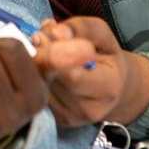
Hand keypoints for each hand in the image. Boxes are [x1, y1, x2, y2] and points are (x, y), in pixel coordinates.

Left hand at [32, 17, 148, 126]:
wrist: (113, 88)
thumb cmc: (106, 57)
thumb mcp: (102, 35)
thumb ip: (80, 28)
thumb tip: (53, 31)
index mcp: (108, 86)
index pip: (72, 75)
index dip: (55, 52)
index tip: (49, 34)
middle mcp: (90, 109)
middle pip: (51, 82)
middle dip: (40, 56)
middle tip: (39, 38)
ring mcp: (72, 118)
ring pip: (40, 89)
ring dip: (34, 66)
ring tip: (43, 52)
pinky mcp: (58, 121)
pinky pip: (38, 97)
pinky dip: (35, 79)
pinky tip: (43, 69)